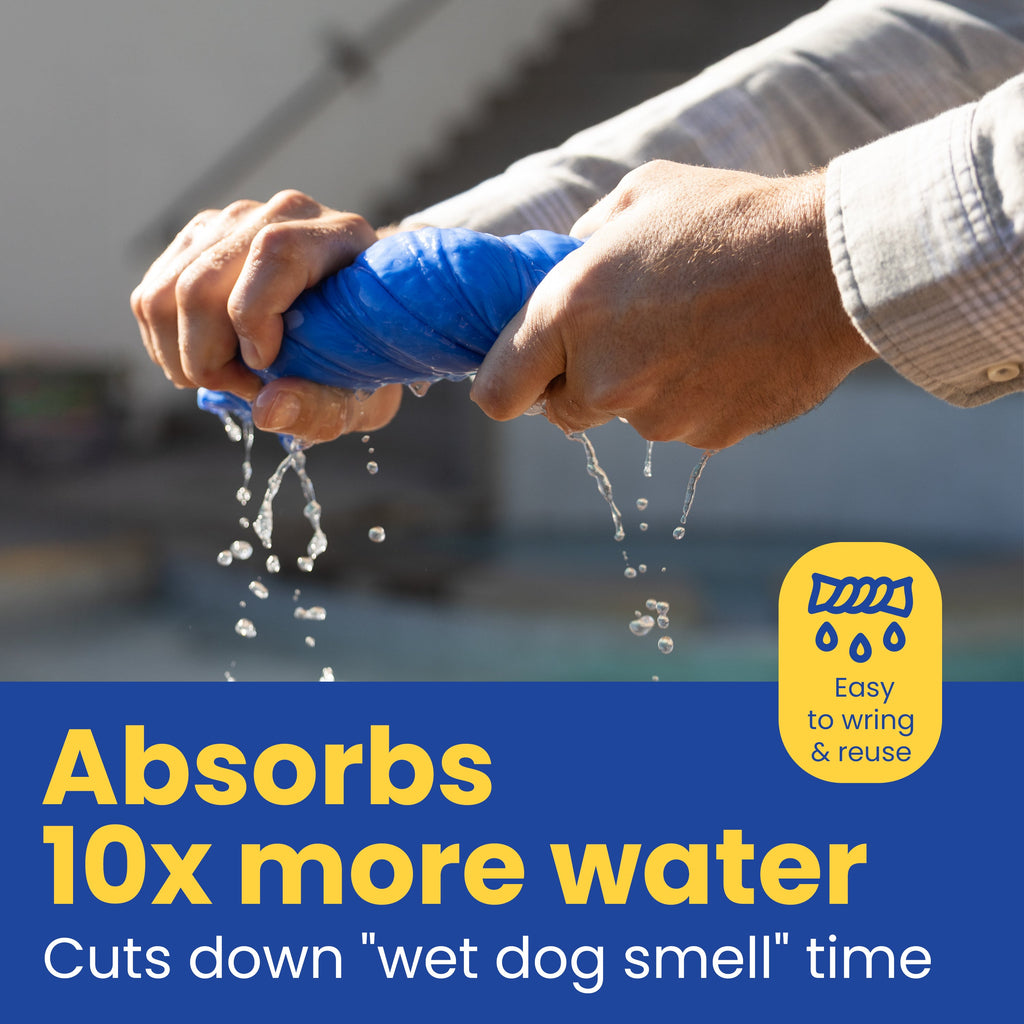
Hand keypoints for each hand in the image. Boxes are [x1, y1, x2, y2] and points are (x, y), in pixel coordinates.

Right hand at [130, 189, 401, 441]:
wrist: (357, 319)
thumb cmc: (364, 356)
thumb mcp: (360, 394)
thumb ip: (322, 407)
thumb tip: (266, 410)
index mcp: (339, 238)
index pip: (275, 253)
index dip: (255, 318)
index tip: (265, 366)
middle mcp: (281, 215)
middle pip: (202, 285)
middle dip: (208, 360)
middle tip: (246, 389)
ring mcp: (231, 222)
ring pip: (164, 295)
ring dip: (183, 358)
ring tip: (229, 378)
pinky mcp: (195, 241)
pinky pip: (150, 298)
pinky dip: (168, 346)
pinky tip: (209, 361)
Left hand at [470, 161, 874, 448]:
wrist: (832, 265)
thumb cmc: (731, 218)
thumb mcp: (639, 197)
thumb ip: (581, 242)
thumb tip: (565, 265)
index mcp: (568, 312)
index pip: (496, 394)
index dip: (509, 385)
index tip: (529, 373)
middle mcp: (604, 377)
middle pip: (564, 412)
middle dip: (584, 381)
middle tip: (632, 334)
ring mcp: (657, 415)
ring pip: (630, 416)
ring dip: (650, 385)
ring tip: (700, 328)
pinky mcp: (706, 437)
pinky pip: (684, 423)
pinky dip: (698, 397)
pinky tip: (732, 351)